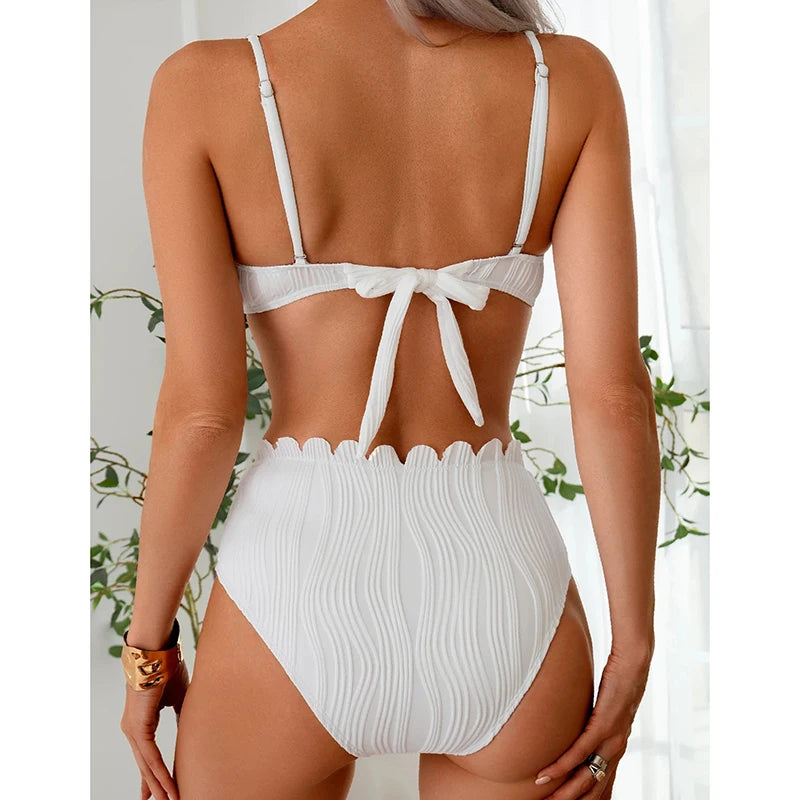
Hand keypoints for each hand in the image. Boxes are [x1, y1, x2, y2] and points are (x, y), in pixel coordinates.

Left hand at [120, 659, 189, 799]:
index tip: (154, 790)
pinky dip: (159, 773)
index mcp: (140, 721)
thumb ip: (181, 716)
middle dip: (154, 785)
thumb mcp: (179, 697)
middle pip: (144, 764)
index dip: (151, 774)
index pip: (146, 754)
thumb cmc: (167, 667)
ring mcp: (133, 729)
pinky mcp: (137, 727)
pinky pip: (150, 757)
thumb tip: (188, 730)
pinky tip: (167, 786)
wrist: (157, 651)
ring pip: (146, 765)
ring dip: (159, 784)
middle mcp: (132, 728)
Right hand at [535, 645, 652, 798]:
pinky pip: (579, 752)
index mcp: (617, 746)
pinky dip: (561, 766)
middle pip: (595, 788)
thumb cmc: (619, 679)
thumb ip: (593, 720)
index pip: (604, 785)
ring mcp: (612, 738)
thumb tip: (577, 723)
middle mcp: (616, 748)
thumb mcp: (606, 706)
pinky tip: (546, 775)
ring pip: (587, 777)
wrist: (634, 663)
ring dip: (564, 792)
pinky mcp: (604, 724)